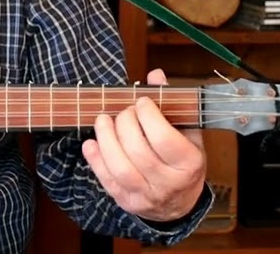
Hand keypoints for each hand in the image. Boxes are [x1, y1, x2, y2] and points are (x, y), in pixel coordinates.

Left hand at [82, 69, 206, 221]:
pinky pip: (106, 180)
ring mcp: (146, 196)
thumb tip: (154, 75)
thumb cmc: (183, 163)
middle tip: (124, 111)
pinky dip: (94, 159)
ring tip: (102, 120)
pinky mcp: (125, 202)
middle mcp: (168, 183)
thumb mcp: (187, 134)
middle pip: (138, 151)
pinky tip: (91, 142)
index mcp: (188, 164)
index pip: (164, 138)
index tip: (141, 101)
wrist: (179, 204)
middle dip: (125, 123)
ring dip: (106, 139)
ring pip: (120, 168)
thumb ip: (171, 104)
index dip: (148, 115)